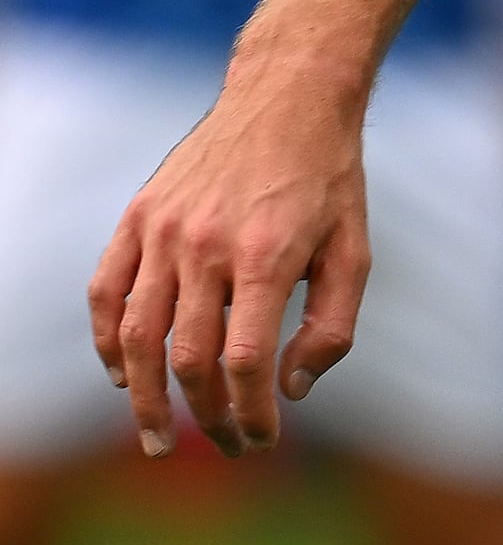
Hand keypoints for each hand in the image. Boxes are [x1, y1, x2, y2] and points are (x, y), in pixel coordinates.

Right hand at [92, 62, 371, 456]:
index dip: (250, 412)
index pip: (245, 360)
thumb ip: (331, 325)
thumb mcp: (355, 249)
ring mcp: (164, 231)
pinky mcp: (138, 218)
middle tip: (223, 447)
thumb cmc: (329, 179)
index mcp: (268, 256)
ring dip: (144, 398)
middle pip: (189, 358)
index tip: (263, 440)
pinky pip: (106, 293)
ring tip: (157, 439)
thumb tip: (292, 391)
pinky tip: (124, 377)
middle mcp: (208, 246)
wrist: (288, 98)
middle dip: (205, 415)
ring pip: (138, 336)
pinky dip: (108, 343)